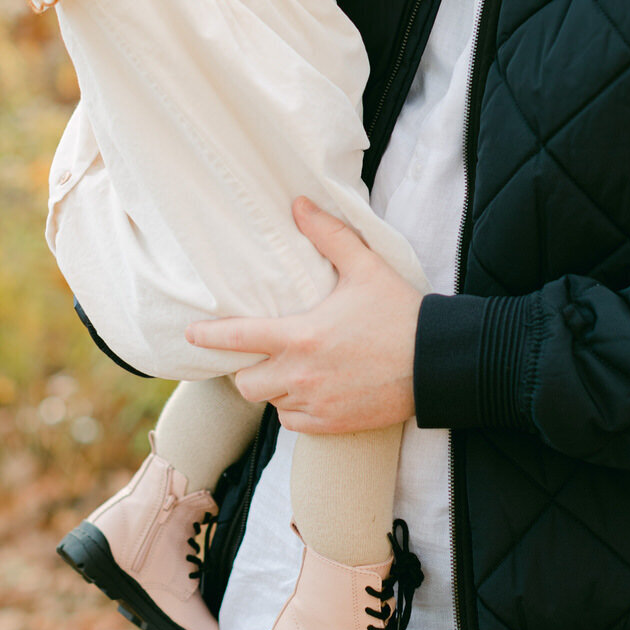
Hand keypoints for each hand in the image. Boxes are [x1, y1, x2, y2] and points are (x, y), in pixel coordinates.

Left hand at [185, 197, 421, 434]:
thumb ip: (328, 235)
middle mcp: (301, 374)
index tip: (191, 335)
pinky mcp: (333, 425)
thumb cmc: (400, 312)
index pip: (239, 338)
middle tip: (258, 356)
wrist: (437, 363)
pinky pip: (294, 423)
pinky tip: (309, 392)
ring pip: (271, 403)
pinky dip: (294, 410)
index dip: (209, 337)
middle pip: (246, 384)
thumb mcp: (365, 267)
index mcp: (301, 336)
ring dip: (274, 389)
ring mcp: (316, 404)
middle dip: (246, 370)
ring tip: (290, 370)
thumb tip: (299, 204)